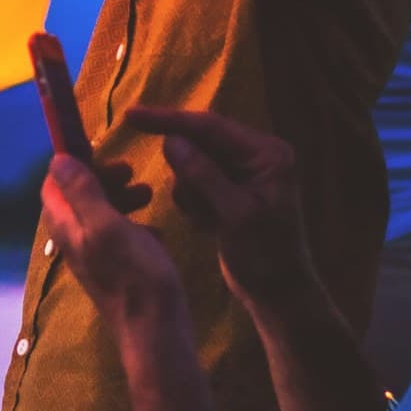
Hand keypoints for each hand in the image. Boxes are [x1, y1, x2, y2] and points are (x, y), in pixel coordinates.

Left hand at [38, 155, 186, 331]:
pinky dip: (136, 226)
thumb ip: (82, 192)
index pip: (52, 185)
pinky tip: (157, 232)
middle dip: (103, 179)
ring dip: (122, 199)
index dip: (72, 163)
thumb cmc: (134, 276)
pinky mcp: (116, 270)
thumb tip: (57, 159)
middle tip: (132, 172)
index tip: (103, 152)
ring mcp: (95, 257)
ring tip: (149, 195)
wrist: (156, 332)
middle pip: (78, 197)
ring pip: (101, 215)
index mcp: (67, 228)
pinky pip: (120, 237)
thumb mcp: (108, 225)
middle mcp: (75, 242)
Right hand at [129, 107, 314, 313]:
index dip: (169, 120)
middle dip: (186, 173)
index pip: (211, 126)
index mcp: (266, 153)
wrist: (278, 295)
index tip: (131, 115)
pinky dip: (193, 204)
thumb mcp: (236, 214)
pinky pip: (195, 185)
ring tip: (207, 221)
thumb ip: (204, 174)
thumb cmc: (266, 255)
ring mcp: (241, 175)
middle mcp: (255, 156)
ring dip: (190, 193)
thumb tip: (172, 139)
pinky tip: (208, 227)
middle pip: (200, 144)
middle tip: (198, 206)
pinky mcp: (228, 193)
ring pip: (193, 166)